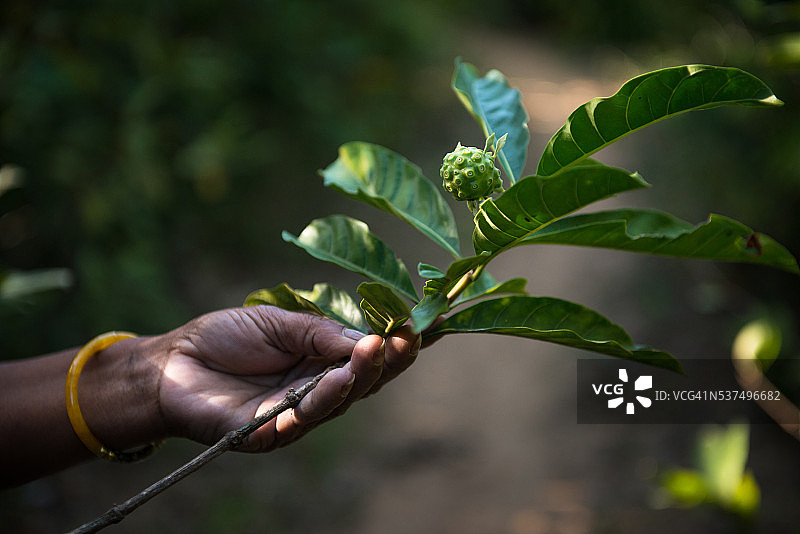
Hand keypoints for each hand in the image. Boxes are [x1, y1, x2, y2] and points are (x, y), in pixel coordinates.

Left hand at [154, 306, 420, 450]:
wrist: (171, 362)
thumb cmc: (224, 338)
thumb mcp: (279, 324)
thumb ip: (320, 332)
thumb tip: (369, 336)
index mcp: (321, 362)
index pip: (366, 357)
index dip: (394, 346)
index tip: (420, 328)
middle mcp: (315, 392)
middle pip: (362, 383)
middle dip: (386, 361)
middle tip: (405, 339)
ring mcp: (293, 416)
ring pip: (337, 402)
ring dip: (358, 377)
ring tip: (375, 351)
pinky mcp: (266, 434)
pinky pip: (300, 421)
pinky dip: (321, 401)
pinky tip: (337, 381)